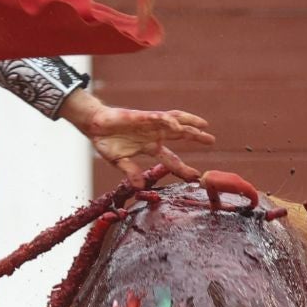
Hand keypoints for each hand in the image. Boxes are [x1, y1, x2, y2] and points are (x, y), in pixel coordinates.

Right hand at [58, 89, 214, 185]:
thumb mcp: (119, 162)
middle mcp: (153, 136)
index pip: (171, 160)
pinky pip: (158, 118)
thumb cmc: (106, 142)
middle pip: (180, 136)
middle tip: (211, 141)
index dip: (183, 169)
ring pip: (174, 123)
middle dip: (196, 138)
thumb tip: (139, 188)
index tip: (195, 177)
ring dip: (189, 124)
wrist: (94, 126)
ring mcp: (149, 125)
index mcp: (149, 148)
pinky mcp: (141, 117)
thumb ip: (131, 173)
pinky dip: (169, 121)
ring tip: (204, 126)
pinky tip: (179, 125)